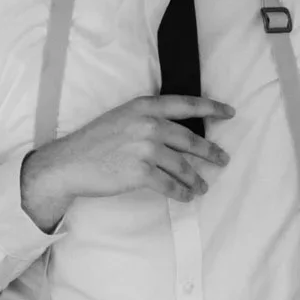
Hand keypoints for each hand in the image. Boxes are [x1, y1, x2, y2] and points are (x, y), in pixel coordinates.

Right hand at [20, 96, 234, 230]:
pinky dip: (181, 193)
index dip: (211, 108)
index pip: (186, 104)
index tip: (230, 112)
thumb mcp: (122, 118)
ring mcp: (145, 149)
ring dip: (196, 178)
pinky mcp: (140, 173)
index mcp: (144, 106)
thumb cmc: (94, 142)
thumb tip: (176, 131)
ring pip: (182, 166)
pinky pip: (170, 185)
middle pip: (189, 139)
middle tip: (223, 159)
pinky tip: (187, 196)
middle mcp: (148, 124)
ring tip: (203, 186)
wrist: (69, 164)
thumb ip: (148, 119)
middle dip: (210, 151)